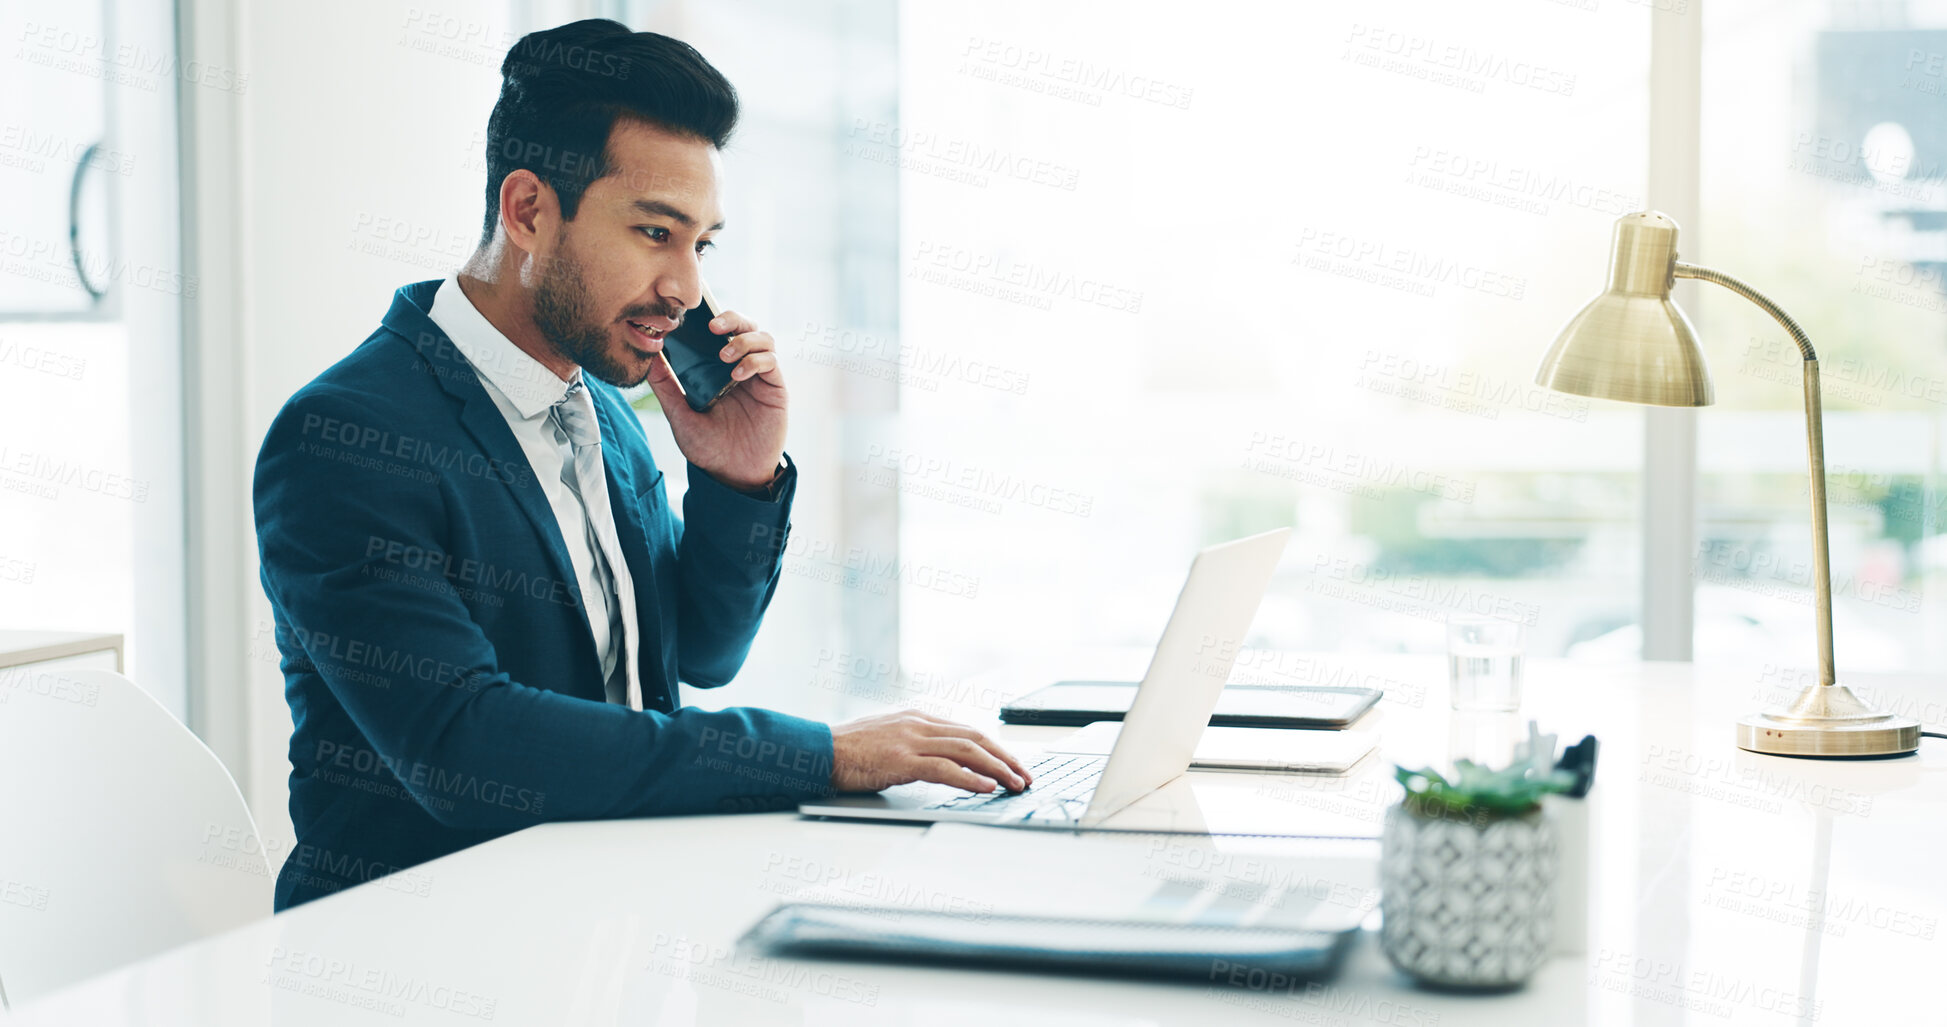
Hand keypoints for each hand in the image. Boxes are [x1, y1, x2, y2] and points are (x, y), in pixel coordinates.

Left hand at [642, 309, 785, 490]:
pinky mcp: (775, 389)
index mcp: (719, 369)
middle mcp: (741, 367)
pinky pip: (771, 362)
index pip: (721, 332)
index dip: (713, 318)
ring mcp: (760, 377)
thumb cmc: (708, 447)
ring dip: (744, 340)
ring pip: (763, 338)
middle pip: (746, 325)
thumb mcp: (680, 415)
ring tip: (724, 356)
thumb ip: (666, 387)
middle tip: (713, 328)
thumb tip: (649, 357)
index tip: (695, 319)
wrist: (732, 474)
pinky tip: (737, 374)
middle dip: (732, 319)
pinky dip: (755, 361)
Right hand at [829, 711, 1034, 794]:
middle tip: (1025, 775)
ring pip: (967, 750)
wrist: (817, 751)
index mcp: (918, 717)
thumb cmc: (847, 751)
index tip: (1012, 763)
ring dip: (997, 769)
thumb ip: (914, 744)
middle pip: (976, 737)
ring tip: (1015, 784)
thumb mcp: (887, 739)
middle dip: (1006, 757)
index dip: (996, 747)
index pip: (968, 730)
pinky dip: (970, 779)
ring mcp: (911, 740)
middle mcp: (919, 723)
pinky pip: (945, 768)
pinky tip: (986, 788)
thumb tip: (941, 762)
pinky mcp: (901, 760)